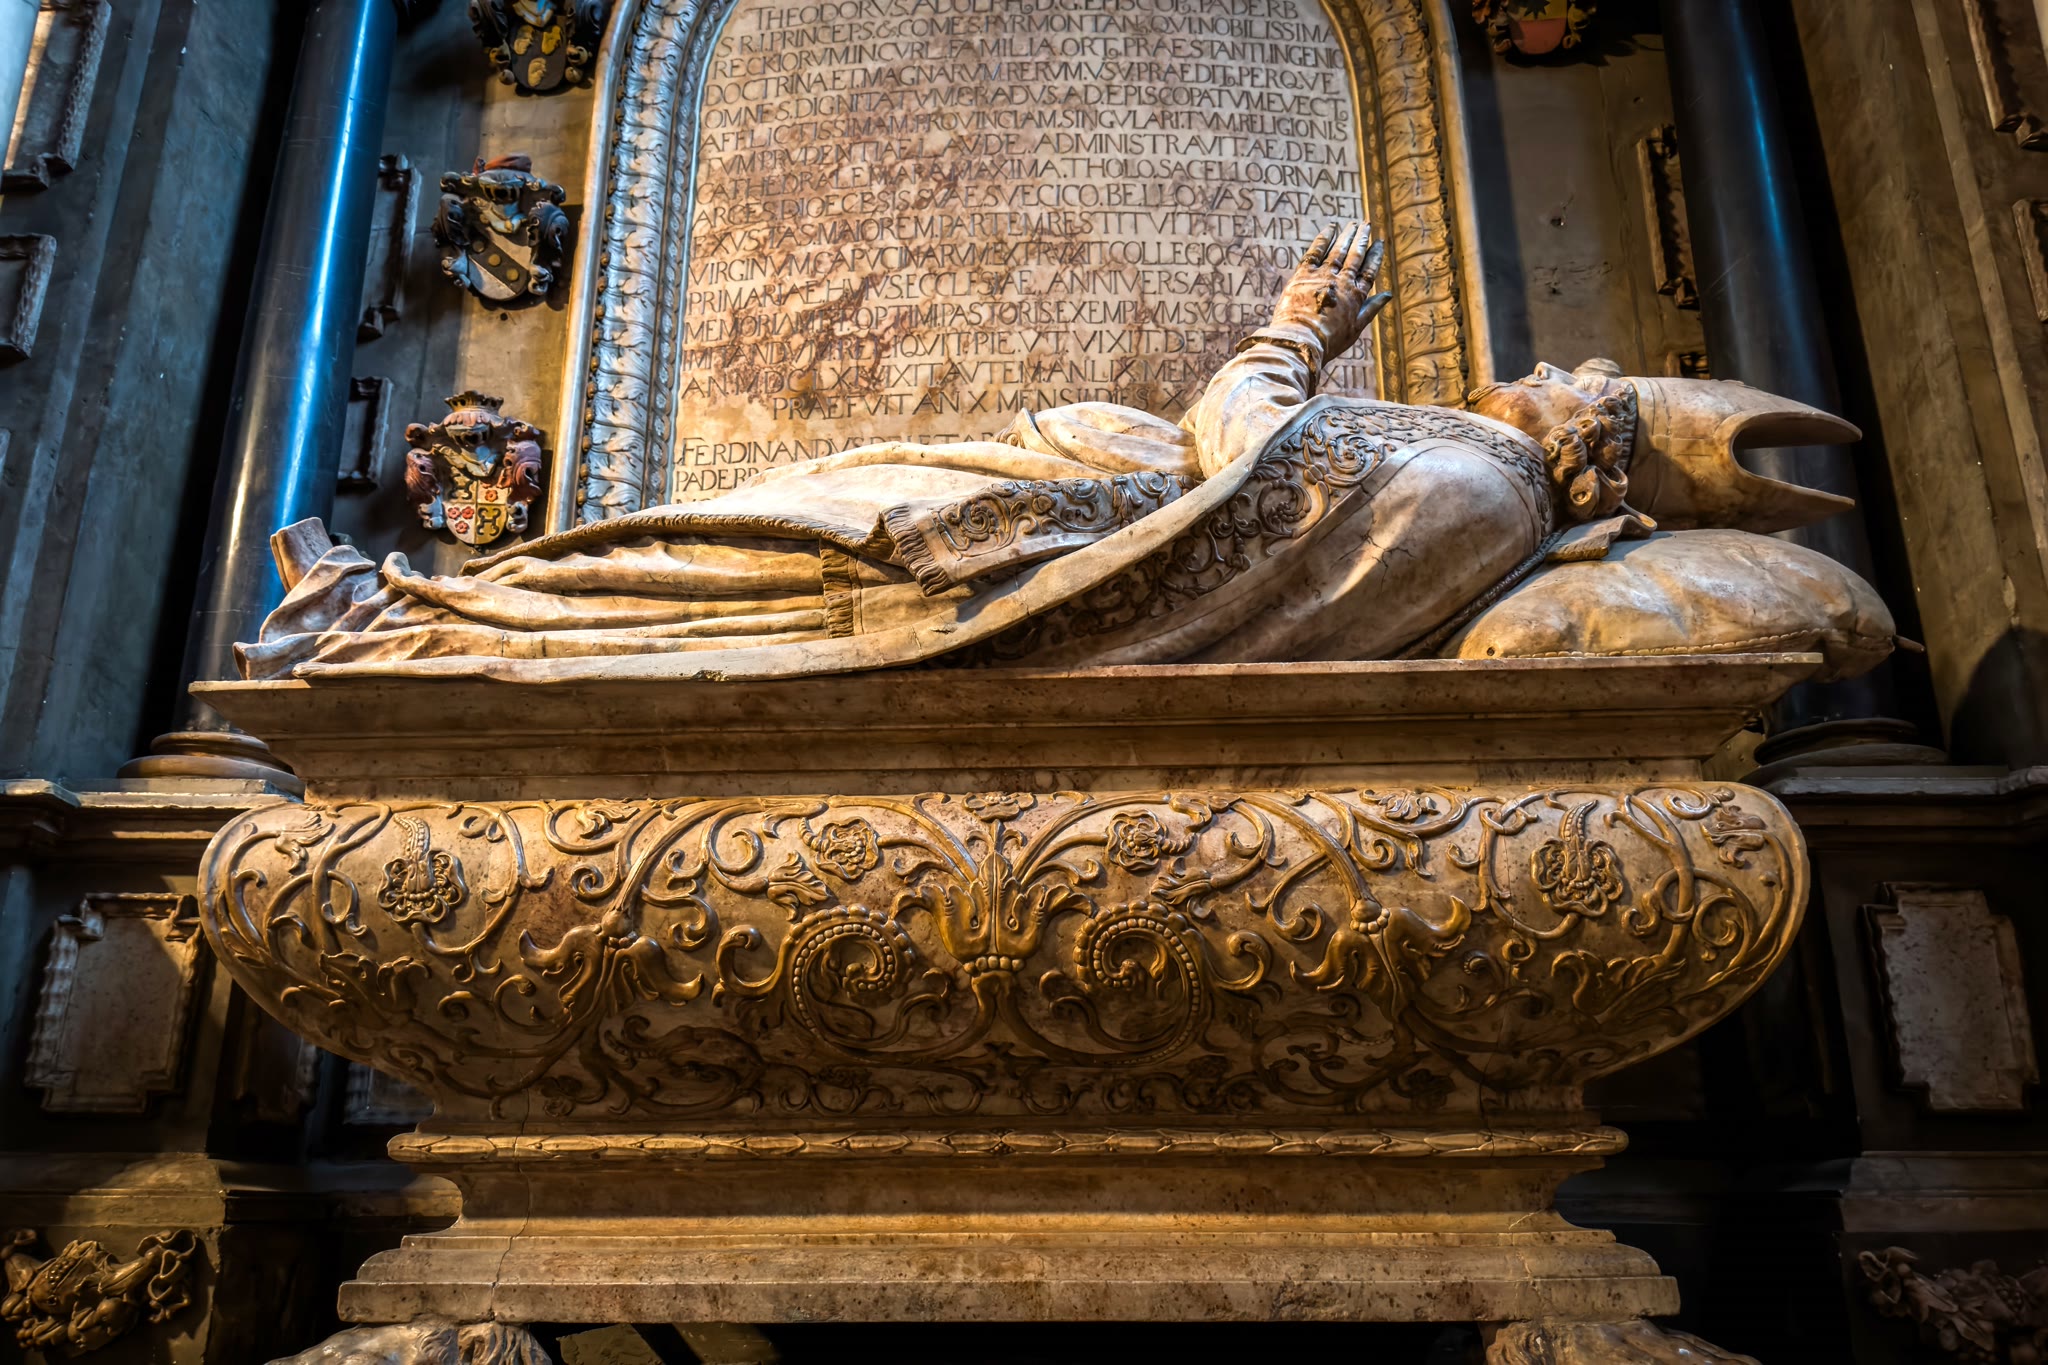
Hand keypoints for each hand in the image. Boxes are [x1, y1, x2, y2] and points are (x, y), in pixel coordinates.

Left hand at [1265, 222, 1391, 362]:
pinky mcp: (1304, 275)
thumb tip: (1388, 294)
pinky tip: (1330, 228)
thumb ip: (1372, 308)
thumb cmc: (1329, 341)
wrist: (1301, 341)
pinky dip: (1323, 238)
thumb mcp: (1356, 328)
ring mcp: (1323, 276)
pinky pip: (1315, 251)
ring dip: (1346, 235)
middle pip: (1355, 255)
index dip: (1375, 255)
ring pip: (1338, 250)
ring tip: (1352, 224)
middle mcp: (1342, 282)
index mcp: (1356, 296)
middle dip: (1362, 238)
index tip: (1380, 242)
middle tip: (1367, 224)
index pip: (1369, 270)